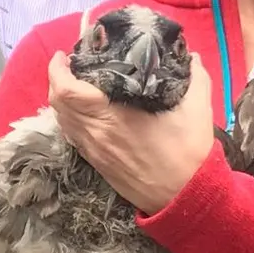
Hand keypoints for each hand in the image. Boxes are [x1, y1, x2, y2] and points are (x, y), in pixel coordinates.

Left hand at [47, 50, 215, 213]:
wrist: (185, 197)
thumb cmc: (188, 154)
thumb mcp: (197, 109)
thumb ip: (195, 77)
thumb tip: (191, 56)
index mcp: (112, 117)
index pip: (68, 91)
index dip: (57, 70)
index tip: (64, 55)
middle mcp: (96, 134)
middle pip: (58, 105)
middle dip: (56, 80)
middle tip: (68, 65)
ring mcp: (95, 151)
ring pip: (63, 122)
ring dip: (61, 100)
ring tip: (73, 84)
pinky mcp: (98, 164)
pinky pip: (73, 137)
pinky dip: (70, 120)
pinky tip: (83, 113)